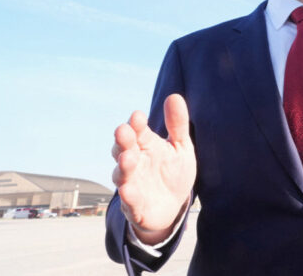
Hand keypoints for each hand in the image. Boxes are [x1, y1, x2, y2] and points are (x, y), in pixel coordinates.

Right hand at [112, 94, 196, 243]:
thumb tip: (174, 96)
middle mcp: (134, 163)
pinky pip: (129, 201)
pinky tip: (128, 190)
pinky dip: (128, 196)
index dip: (136, 124)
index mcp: (145, 146)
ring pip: (121, 174)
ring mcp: (132, 184)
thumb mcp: (180, 147)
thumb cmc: (174, 172)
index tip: (138, 116)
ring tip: (128, 158)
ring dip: (123, 166)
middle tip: (123, 131)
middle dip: (123, 141)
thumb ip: (177, 124)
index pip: (137, 132)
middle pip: (123, 149)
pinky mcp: (135, 206)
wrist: (173, 206)